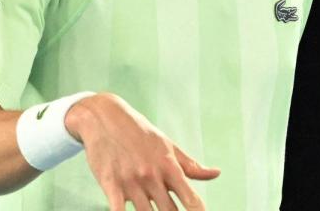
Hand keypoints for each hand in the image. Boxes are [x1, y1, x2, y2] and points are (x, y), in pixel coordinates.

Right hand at [65, 93, 219, 210]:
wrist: (104, 117)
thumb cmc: (138, 132)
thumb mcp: (167, 145)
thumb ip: (191, 165)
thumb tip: (216, 173)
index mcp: (168, 166)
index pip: (190, 198)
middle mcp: (152, 176)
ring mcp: (131, 182)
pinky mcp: (110, 185)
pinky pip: (118, 210)